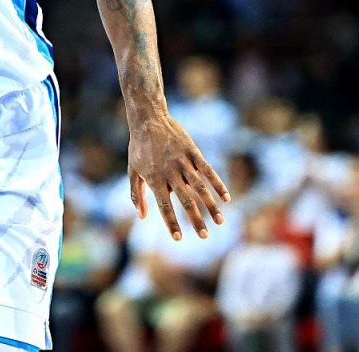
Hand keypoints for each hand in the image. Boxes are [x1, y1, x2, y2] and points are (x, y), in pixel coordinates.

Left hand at [127, 113, 229, 239]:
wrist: (149, 119)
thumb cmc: (139, 147)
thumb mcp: (132, 170)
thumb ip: (136, 194)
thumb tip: (142, 216)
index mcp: (154, 178)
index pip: (164, 206)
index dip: (171, 222)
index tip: (178, 238)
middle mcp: (170, 172)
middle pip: (186, 200)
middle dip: (196, 220)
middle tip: (204, 237)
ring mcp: (183, 162)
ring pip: (200, 187)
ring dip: (211, 205)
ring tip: (220, 221)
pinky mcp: (193, 152)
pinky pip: (208, 170)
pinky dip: (218, 184)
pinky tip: (226, 198)